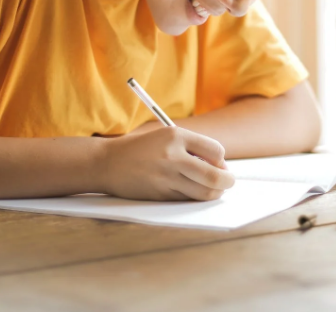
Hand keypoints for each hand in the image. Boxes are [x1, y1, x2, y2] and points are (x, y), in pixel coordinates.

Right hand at [100, 127, 234, 200]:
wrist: (108, 163)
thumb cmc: (142, 149)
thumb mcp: (166, 137)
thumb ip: (193, 148)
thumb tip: (221, 167)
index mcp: (176, 136)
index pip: (216, 150)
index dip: (221, 160)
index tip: (219, 164)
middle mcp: (172, 156)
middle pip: (215, 176)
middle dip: (227, 181)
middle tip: (228, 182)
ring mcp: (166, 177)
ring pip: (204, 192)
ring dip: (215, 192)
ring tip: (213, 189)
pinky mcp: (160, 194)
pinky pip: (188, 199)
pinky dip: (195, 197)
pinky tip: (191, 191)